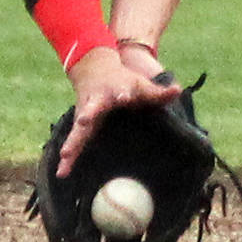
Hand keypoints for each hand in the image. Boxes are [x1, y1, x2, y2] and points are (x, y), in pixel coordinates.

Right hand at [57, 47, 181, 177]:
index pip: (121, 92)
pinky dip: (68, 157)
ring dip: (72, 143)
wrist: (94, 69)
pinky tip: (62, 173)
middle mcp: (97, 102)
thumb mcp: (140, 84)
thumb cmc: (123, 81)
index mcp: (115, 91)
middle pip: (92, 109)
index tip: (123, 97)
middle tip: (83, 120)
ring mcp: (85, 113)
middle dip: (88, 115)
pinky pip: (73, 142)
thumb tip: (178, 91)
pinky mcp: (79, 125)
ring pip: (77, 129)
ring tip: (65, 156)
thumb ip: (158, 92)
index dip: (123, 94)